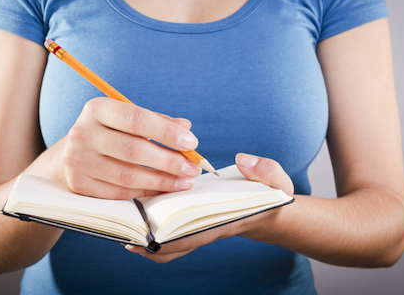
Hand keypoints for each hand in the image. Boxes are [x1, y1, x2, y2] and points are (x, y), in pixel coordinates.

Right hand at [61, 97, 201, 199]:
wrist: (72, 152)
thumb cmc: (110, 132)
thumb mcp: (127, 119)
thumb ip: (156, 121)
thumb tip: (185, 128)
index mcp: (97, 109)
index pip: (136, 119)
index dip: (166, 132)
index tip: (191, 142)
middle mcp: (82, 133)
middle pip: (133, 150)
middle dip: (169, 161)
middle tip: (192, 168)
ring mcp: (77, 161)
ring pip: (127, 175)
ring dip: (162, 181)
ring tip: (185, 181)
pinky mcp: (79, 184)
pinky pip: (119, 192)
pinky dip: (146, 191)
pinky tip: (164, 189)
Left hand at [125, 153, 293, 262]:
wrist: (271, 209)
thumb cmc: (272, 196)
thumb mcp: (277, 182)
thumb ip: (266, 171)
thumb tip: (244, 160)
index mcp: (226, 222)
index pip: (195, 234)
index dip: (170, 240)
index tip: (146, 240)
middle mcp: (210, 228)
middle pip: (177, 243)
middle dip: (152, 242)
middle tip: (126, 236)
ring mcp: (202, 227)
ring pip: (172, 242)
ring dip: (150, 239)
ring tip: (127, 232)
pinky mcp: (197, 221)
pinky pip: (174, 234)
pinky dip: (157, 234)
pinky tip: (141, 222)